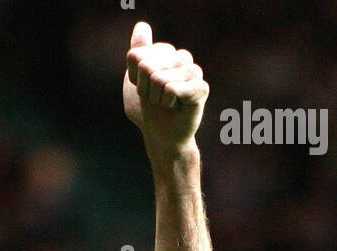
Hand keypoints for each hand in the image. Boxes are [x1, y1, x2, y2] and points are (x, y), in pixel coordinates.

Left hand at [122, 23, 207, 164]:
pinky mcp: (200, 87)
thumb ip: (138, 52)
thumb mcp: (136, 80)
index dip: (137, 79)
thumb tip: (142, 26)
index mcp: (168, 53)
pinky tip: (176, 107)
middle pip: (147, 67)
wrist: (163, 136)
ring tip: (166, 103)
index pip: (138, 57)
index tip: (146, 90)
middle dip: (146, 89)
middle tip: (157, 99)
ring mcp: (193, 71)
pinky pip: (172, 88)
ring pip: (159, 78)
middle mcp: (182, 58)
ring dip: (157, 98)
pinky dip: (168, 102)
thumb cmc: (150, 110)